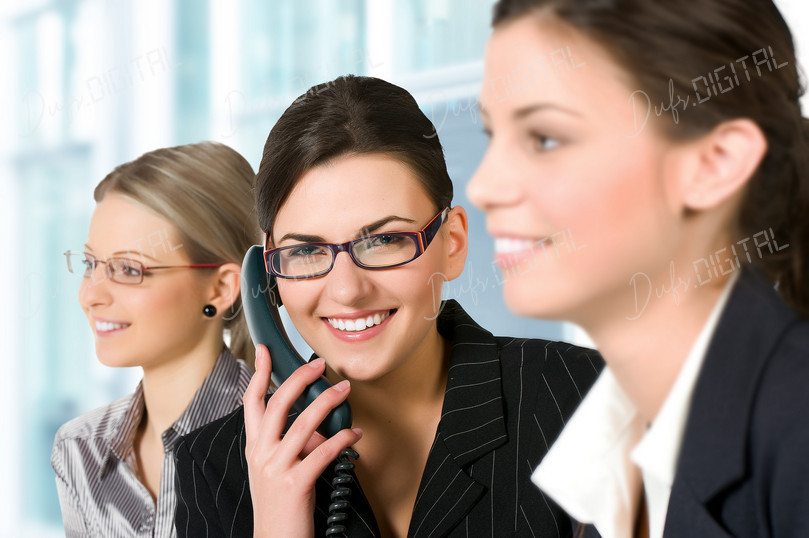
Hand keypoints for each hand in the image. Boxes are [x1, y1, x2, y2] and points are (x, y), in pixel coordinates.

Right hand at [244, 345, 362, 537]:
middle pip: (278, 403)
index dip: (259, 373)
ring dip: (328, 403)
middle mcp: (261, 454)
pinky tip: (354, 434)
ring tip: (345, 391)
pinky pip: (323, 452)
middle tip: (319, 364)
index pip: (252, 401)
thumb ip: (293, 444)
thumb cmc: (281, 507)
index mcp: (255, 447)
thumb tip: (319, 427)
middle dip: (300, 378)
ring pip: (304, 424)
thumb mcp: (278, 469)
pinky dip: (343, 439)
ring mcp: (275, 469)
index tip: (265, 351)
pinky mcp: (295, 484)